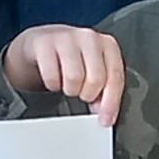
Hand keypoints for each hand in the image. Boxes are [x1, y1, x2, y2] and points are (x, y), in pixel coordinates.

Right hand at [3, 25, 123, 126]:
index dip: (111, 102)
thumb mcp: (93, 69)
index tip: (105, 120)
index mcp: (108, 45)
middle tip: (83, 94)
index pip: (115, 76)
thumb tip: (105, 113)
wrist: (43, 42)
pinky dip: (52, 84)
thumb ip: (105, 89)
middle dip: (89, 94)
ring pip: (74, 77)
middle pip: (96, 78)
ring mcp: (66, 38)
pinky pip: (51, 75)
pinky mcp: (44, 43)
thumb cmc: (73, 58)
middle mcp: (89, 38)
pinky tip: (55, 79)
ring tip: (69, 86)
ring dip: (70, 89)